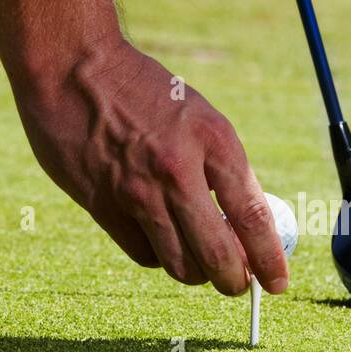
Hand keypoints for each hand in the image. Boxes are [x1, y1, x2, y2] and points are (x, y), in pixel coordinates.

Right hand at [13, 41, 289, 296]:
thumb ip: (222, 169)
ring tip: (202, 263)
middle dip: (235, 281)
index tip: (277, 282)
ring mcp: (137, 191)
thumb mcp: (200, 118)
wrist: (73, 68)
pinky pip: (143, 253)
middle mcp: (177, 170)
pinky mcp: (103, 205)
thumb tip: (245, 227)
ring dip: (197, 273)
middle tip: (239, 283)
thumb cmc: (145, 92)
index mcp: (213, 141)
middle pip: (217, 254)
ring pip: (180, 264)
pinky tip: (162, 240)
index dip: (269, 258)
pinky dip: (160, 256)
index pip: (252, 216)